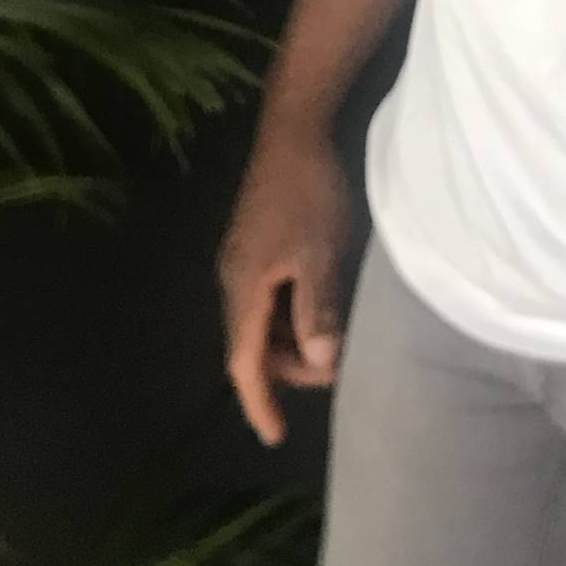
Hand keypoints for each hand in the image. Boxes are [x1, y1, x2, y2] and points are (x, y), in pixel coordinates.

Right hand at [217, 120, 352, 447]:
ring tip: (331, 341)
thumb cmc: (310, 192)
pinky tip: (318, 307)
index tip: (275, 435)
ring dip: (289, 341)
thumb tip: (320, 365)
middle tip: (332, 368)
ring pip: (259, 322)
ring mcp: (242, 258)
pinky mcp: (254, 243)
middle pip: (251, 345)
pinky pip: (266, 298)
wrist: (294, 130)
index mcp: (243, 288)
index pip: (244, 362)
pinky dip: (289, 315)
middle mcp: (233, 278)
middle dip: (285, 369)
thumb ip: (317, 310)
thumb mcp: (321, 253)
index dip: (259, 401)